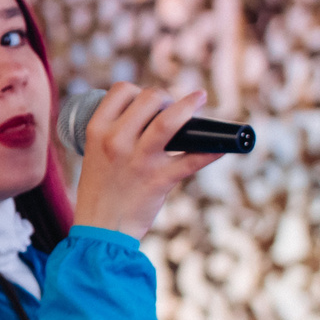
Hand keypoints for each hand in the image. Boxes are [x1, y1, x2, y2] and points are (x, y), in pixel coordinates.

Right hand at [67, 83, 221, 239]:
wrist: (101, 229)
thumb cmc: (100, 190)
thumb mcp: (95, 153)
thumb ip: (116, 133)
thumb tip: (155, 113)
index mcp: (97, 131)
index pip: (121, 90)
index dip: (138, 91)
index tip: (146, 103)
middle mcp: (116, 141)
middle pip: (149, 98)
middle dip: (165, 97)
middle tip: (170, 110)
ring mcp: (139, 160)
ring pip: (168, 122)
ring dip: (188, 106)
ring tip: (200, 98)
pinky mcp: (159, 180)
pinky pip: (191, 161)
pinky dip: (211, 151)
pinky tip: (224, 145)